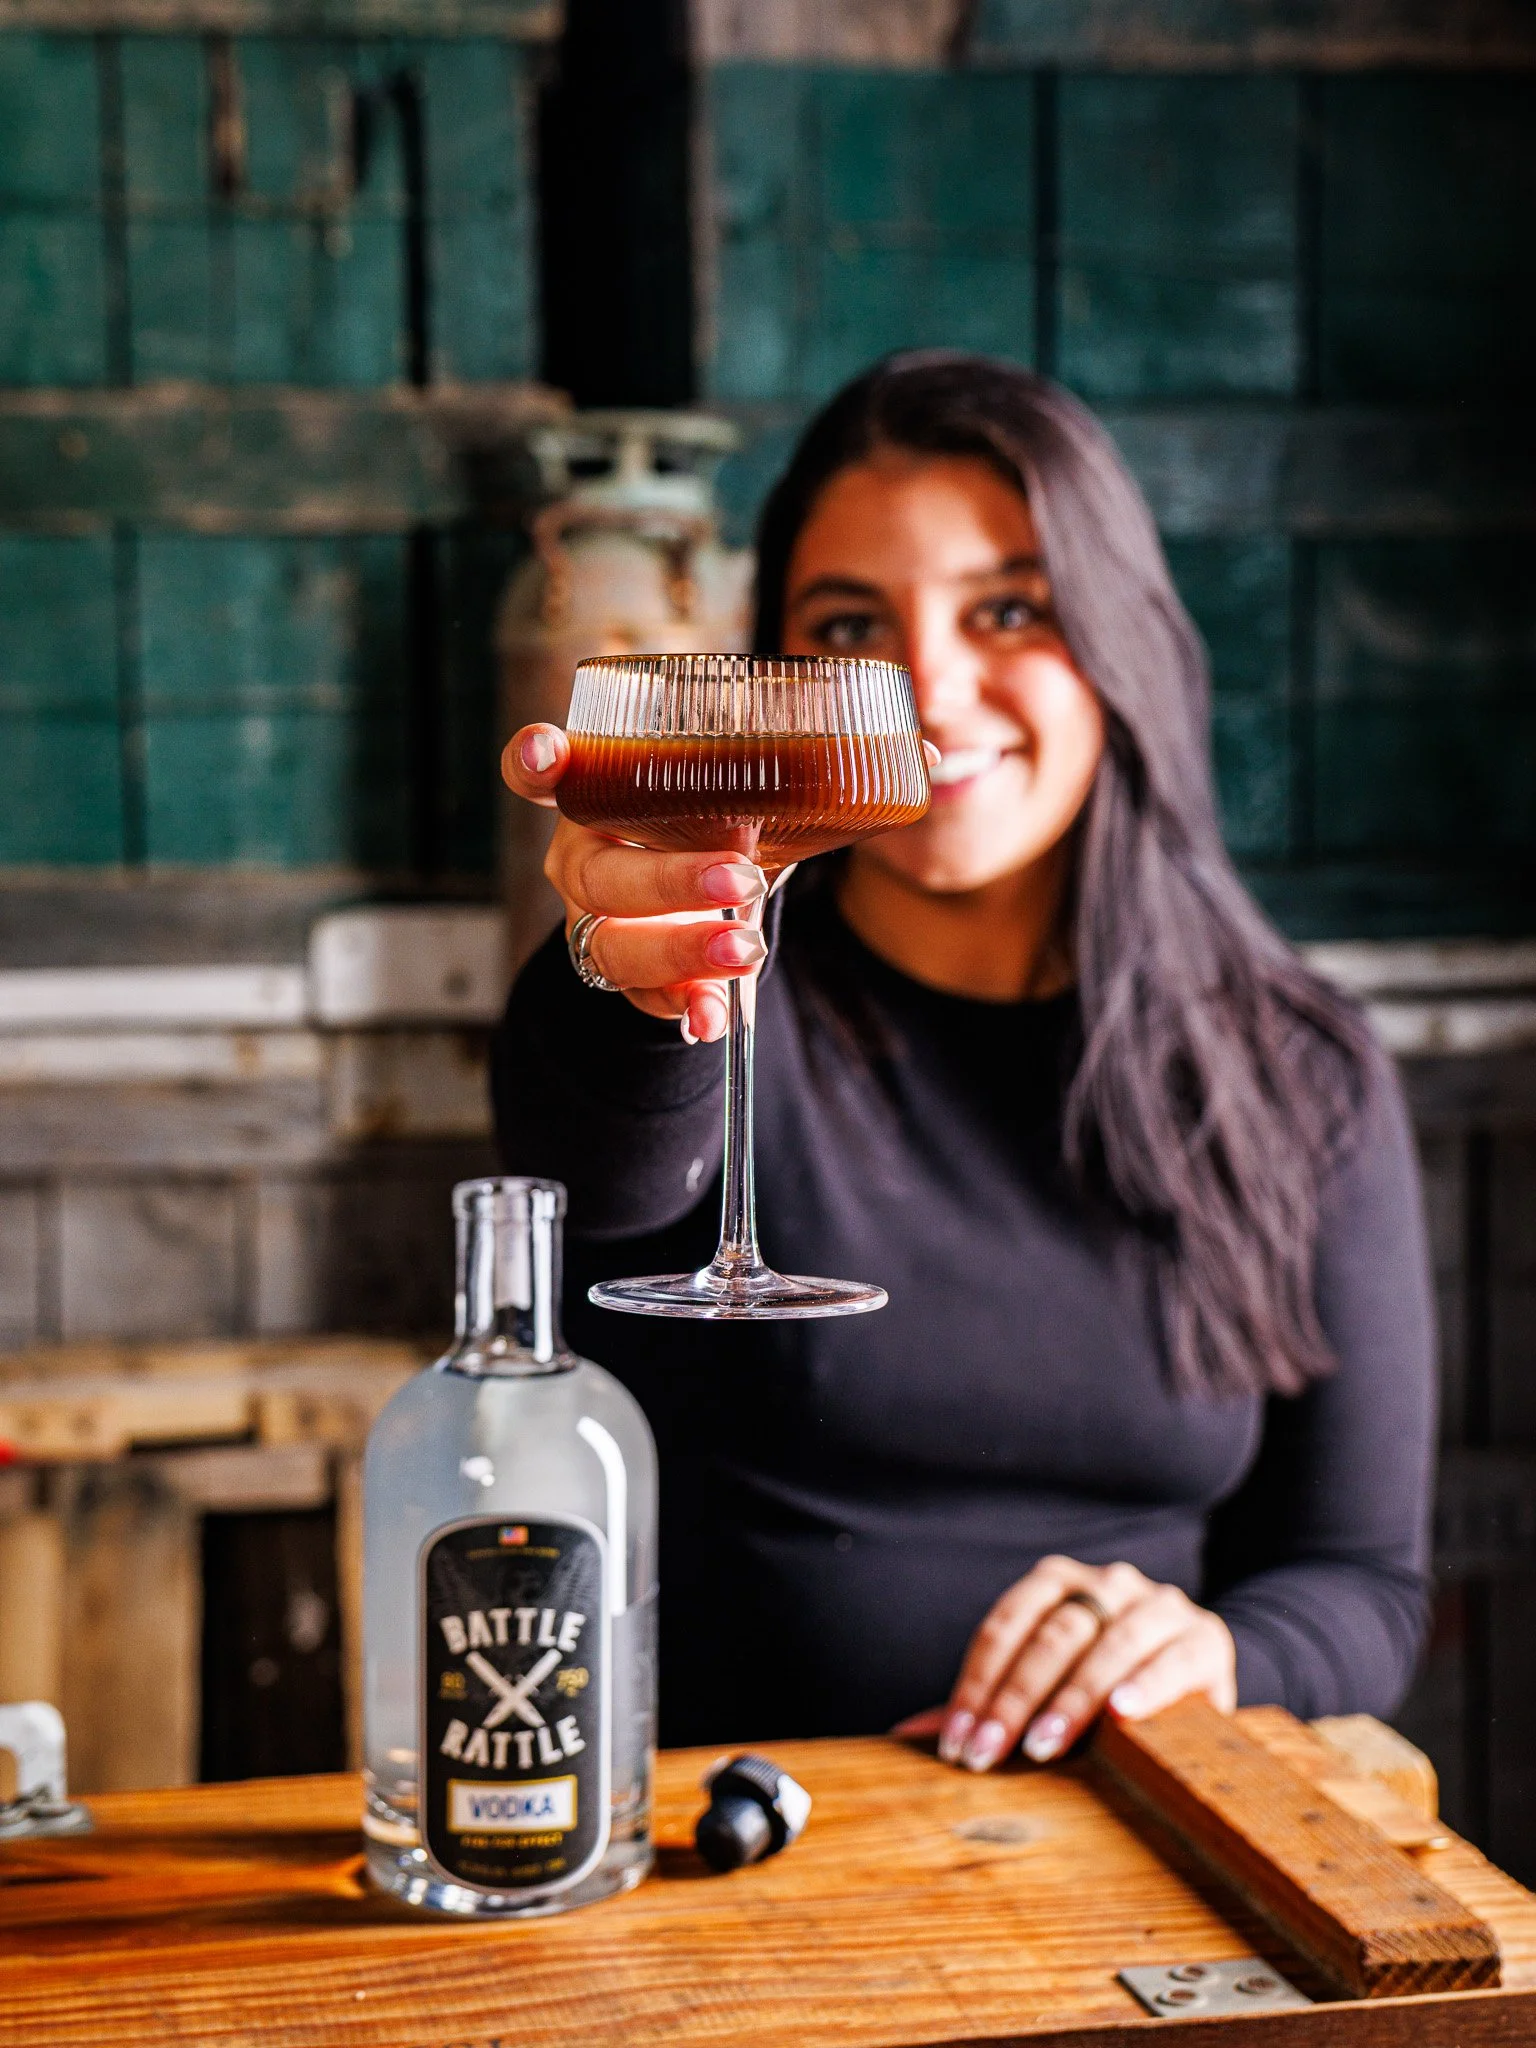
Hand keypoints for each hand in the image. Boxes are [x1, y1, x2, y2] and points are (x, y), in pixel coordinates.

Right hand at [502, 721, 766, 1044]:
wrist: (723, 878)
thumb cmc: (718, 809)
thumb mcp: (736, 779)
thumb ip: (763, 761)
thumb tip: (831, 739)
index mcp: (595, 793)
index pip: (540, 774)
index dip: (534, 763)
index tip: (549, 755)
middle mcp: (580, 857)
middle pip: (600, 878)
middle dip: (668, 882)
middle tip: (741, 878)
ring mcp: (594, 922)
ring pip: (612, 947)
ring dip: (678, 952)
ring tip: (743, 952)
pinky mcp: (626, 972)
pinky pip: (644, 996)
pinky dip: (683, 1005)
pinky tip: (712, 1016)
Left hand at [891, 1555, 1235, 1770]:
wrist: (1197, 1676)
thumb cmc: (1103, 1687)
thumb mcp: (1045, 1691)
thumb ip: (987, 1704)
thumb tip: (906, 1736)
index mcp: (1059, 1582)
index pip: (1005, 1624)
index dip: (976, 1682)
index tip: (955, 1742)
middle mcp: (1108, 1582)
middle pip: (1051, 1634)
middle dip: (1014, 1698)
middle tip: (987, 1754)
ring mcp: (1159, 1605)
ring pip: (1108, 1643)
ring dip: (1071, 1698)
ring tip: (1042, 1746)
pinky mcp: (1204, 1639)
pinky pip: (1170, 1658)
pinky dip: (1144, 1684)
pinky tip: (1121, 1714)